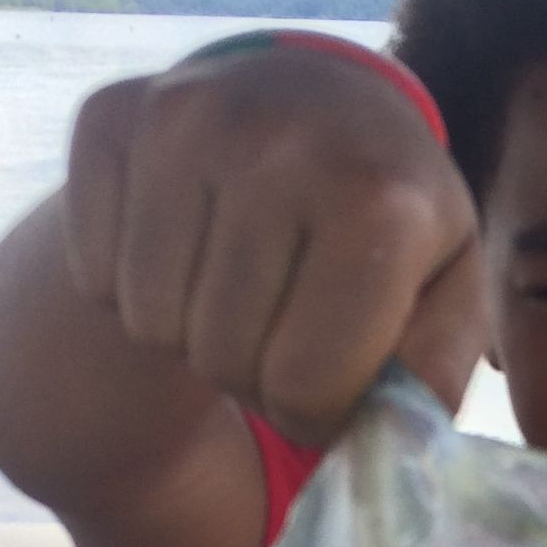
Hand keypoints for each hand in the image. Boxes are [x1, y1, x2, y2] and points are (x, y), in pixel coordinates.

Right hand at [63, 40, 484, 441]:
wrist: (324, 97)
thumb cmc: (395, 220)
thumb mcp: (450, 294)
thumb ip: (430, 378)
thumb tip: (381, 448)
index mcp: (381, 198)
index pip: (308, 383)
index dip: (318, 411)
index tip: (333, 380)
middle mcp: (280, 142)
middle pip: (224, 358)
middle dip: (254, 376)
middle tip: (283, 329)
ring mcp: (184, 117)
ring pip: (151, 323)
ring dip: (192, 335)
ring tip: (241, 287)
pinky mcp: (111, 113)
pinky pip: (95, 276)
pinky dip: (132, 289)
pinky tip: (187, 247)